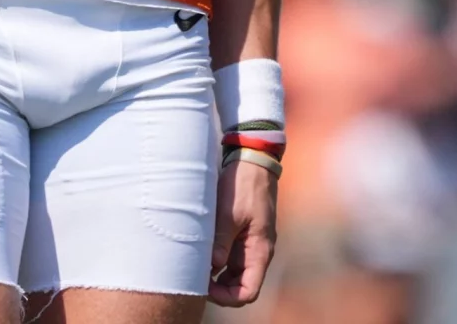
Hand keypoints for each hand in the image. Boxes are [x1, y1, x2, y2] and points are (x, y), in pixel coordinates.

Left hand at [210, 158, 277, 306]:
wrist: (253, 160)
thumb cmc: (243, 185)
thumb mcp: (228, 213)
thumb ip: (221, 242)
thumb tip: (212, 268)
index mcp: (260, 250)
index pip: (248, 292)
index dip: (227, 297)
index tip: (206, 286)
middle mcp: (257, 251)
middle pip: (240, 286)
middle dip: (219, 289)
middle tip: (196, 278)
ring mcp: (249, 243)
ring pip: (233, 274)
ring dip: (217, 276)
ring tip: (196, 266)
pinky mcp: (242, 234)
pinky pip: (230, 258)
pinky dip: (217, 262)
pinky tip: (201, 253)